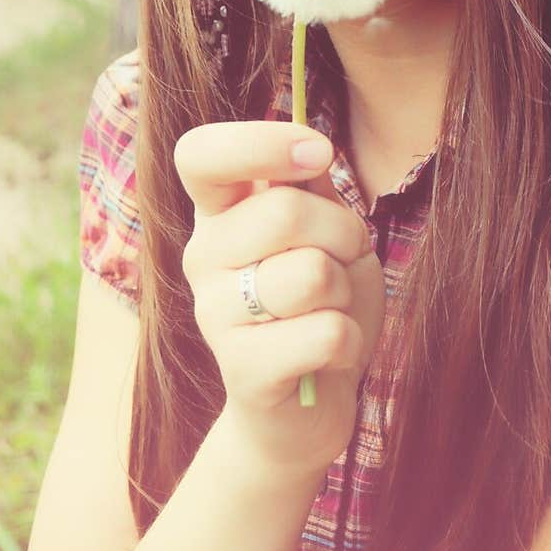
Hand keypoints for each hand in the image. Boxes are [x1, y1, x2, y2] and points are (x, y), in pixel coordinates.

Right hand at [174, 120, 385, 478]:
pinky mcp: (241, 370)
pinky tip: (329, 355)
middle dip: (343, 233)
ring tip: (327, 311)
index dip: (261, 143)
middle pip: (285, 210)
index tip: (319, 153)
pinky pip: (325, 332)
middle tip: (342, 262)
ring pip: (312, 273)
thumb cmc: (321, 304)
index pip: (200, 154)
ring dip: (345, 291)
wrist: (306, 407)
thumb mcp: (326, 232)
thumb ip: (311, 190)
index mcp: (218, 212)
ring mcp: (213, 314)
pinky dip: (350, 340)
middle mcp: (202, 256)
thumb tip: (311, 149)